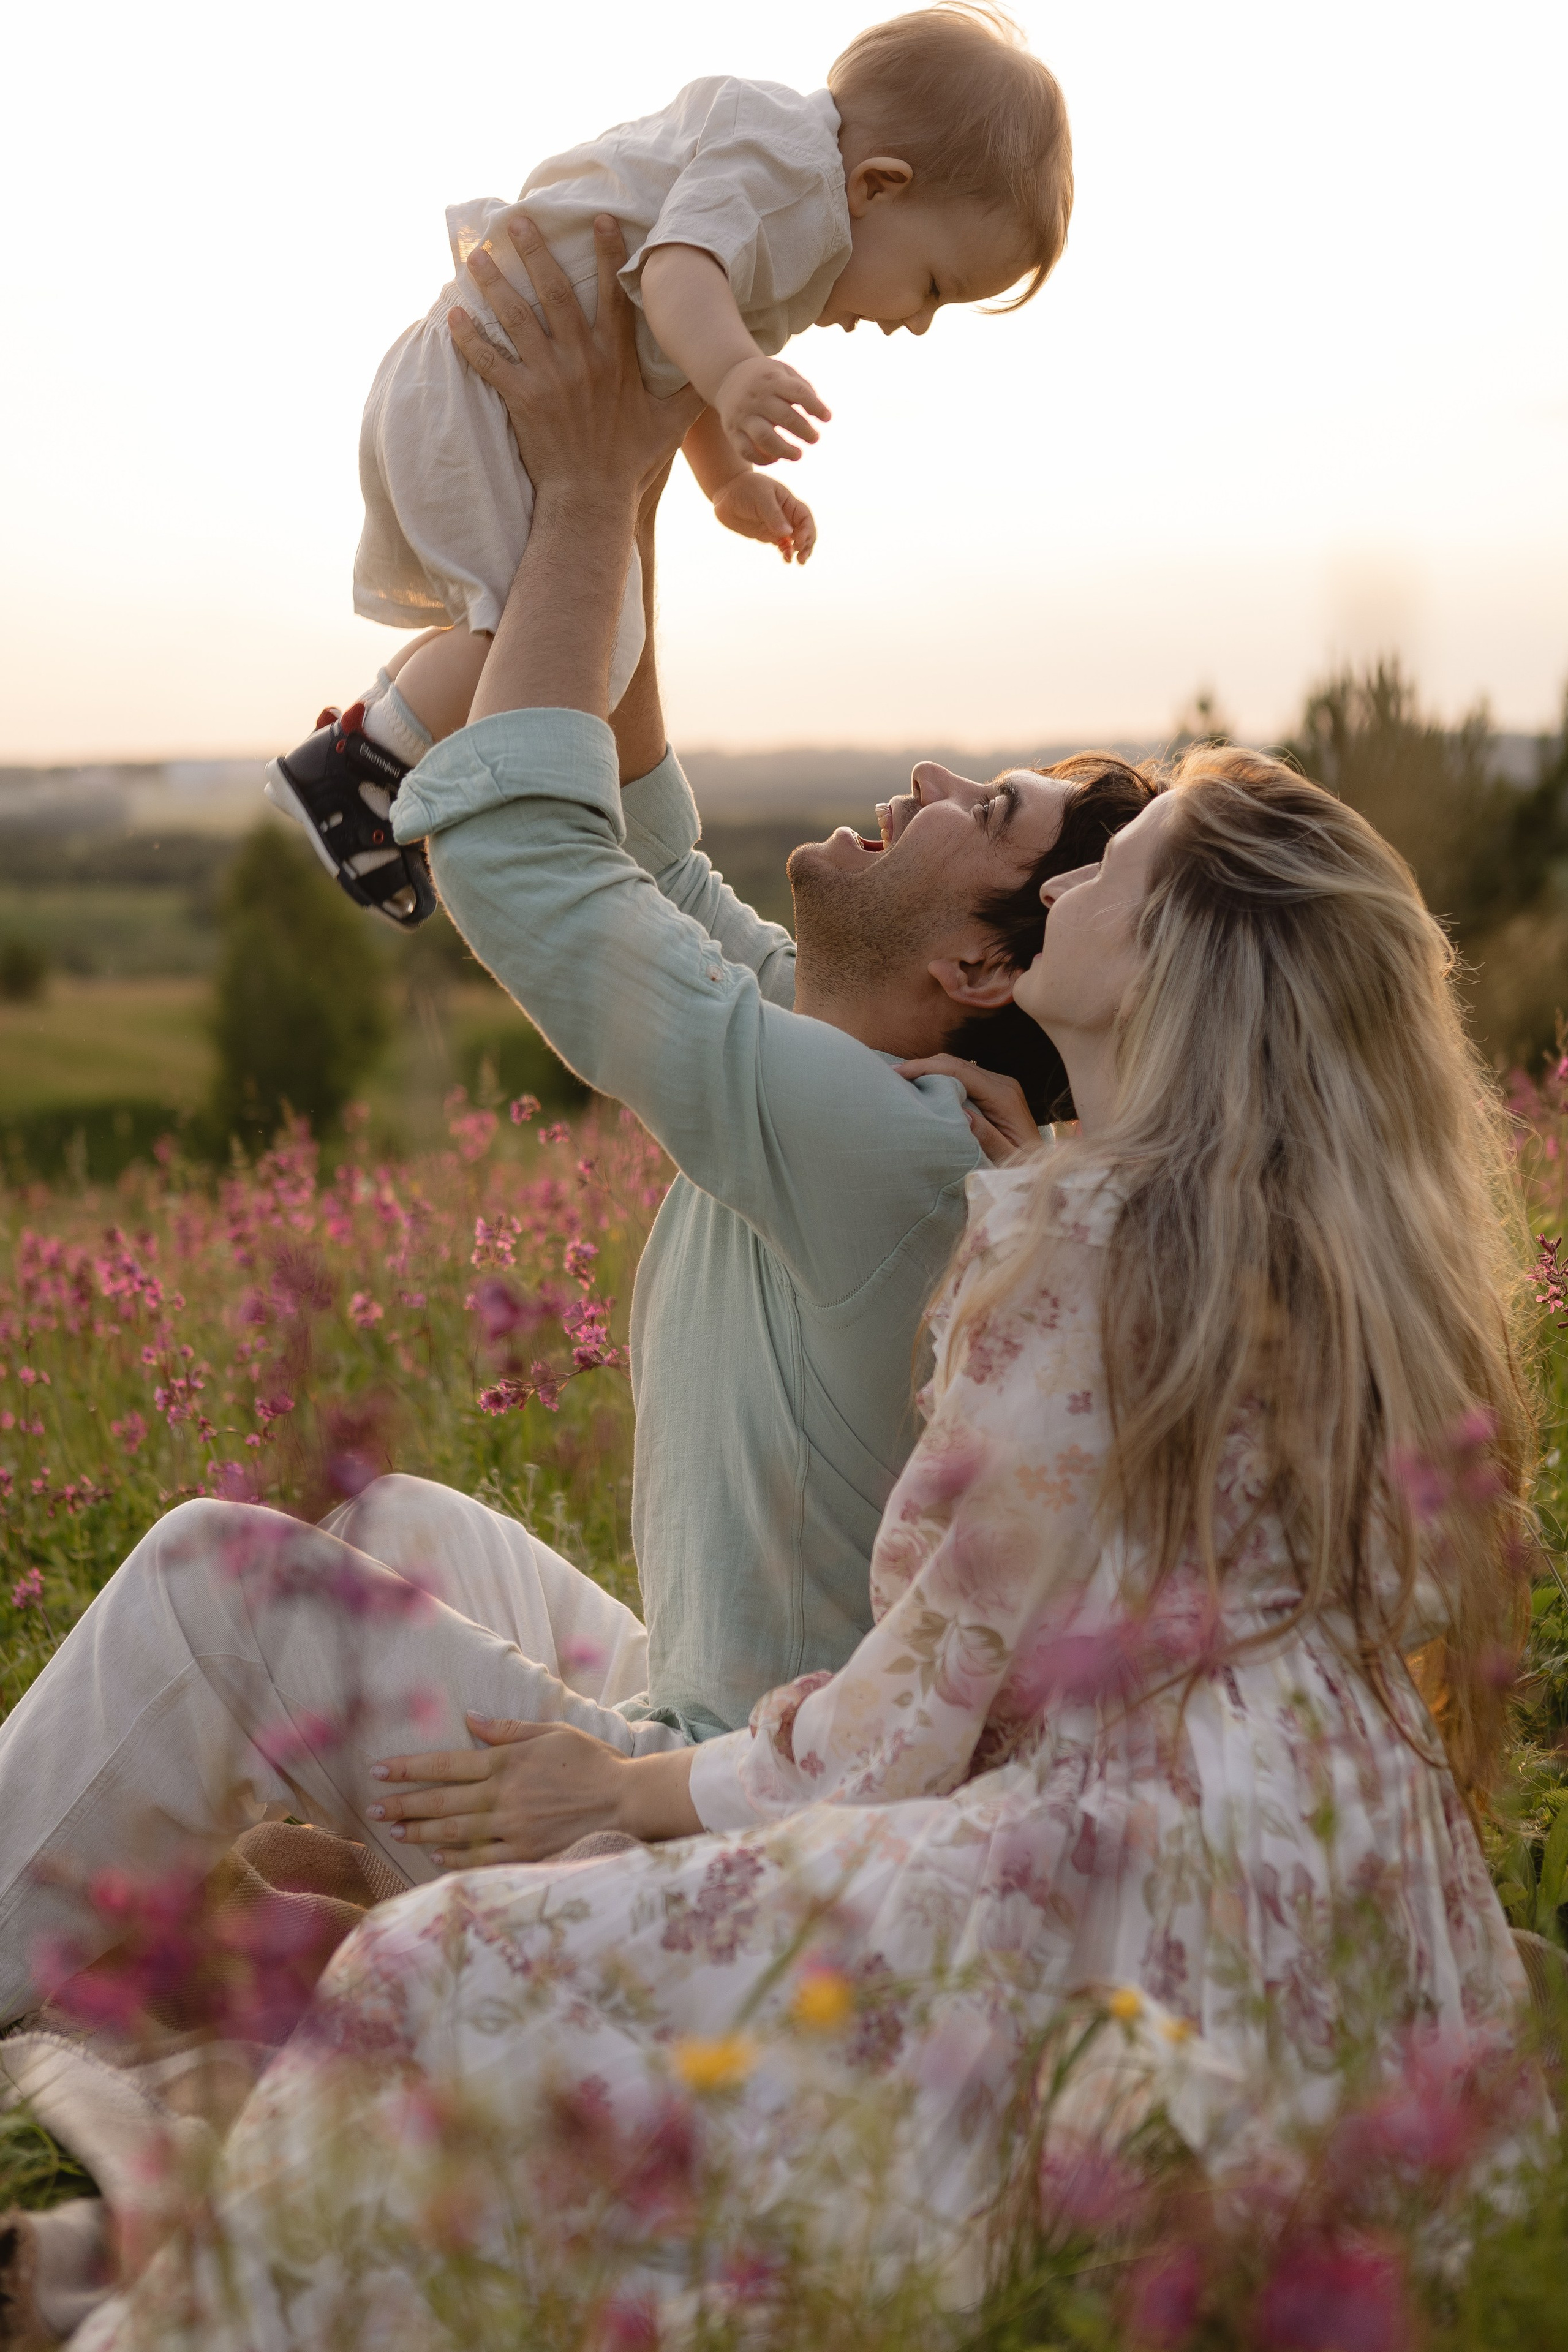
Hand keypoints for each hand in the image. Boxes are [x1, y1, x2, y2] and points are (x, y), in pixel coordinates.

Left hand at [369, 1712, 698, 1864]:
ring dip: (418, 1832)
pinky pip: (480, 1858)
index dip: (409, 1768)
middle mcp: (502, 1796)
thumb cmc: (591, 1762)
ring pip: (453, 1832)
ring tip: (393, 1830)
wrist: (625, 1800)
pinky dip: (453, 1857)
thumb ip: (508, 1730)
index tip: (379, 1770)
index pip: (445, 1764)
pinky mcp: (525, 1852)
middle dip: (402, 1804)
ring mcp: (511, 1828)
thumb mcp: (552, 1732)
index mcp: (505, 1762)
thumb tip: (471, 1718)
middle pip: (440, 1802)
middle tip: (371, 1808)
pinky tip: (434, 1855)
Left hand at [449, 214, 702, 508]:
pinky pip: (490, 361)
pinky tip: (453, 315)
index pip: (612, 294)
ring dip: (495, 284)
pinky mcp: (522, 399)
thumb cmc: (630, 462)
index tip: (599, 219)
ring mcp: (549, 377)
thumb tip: (719, 378)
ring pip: (516, 318)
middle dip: (535, 251)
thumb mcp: (669, 426)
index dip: (608, 254)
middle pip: (556, 292)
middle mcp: (582, 359)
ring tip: (476, 257)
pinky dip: (470, 338)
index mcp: (616, 359)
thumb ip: (691, 395)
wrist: (592, 498)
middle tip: (515, 219)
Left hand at [712, 471, 816, 562]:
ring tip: (799, 561)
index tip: (798, 540)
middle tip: (802, 557)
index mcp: (788, 503)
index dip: (807, 529)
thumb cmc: (745, 489)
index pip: (804, 517)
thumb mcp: (761, 498)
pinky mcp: (768, 535)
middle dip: (807, 543)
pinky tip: (787, 558)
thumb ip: (773, 515)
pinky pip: (783, 546)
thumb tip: (787, 533)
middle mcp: (786, 515)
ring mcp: (777, 526)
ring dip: (800, 551)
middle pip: (804, 531)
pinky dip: (787, 552)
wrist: (726, 494)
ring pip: (796, 541)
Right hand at [715, 355, 829, 465]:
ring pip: (764, 437)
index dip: (815, 407)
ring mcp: (743, 416)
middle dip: (804, 431)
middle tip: (814, 438)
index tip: (827, 418)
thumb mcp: (783, 373)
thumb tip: (822, 415)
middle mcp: (757, 398)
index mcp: (772, 380)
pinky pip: (746, 451)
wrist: (727, 377)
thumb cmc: (766, 379)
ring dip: (784, 450)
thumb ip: (802, 390)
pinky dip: (763, 459)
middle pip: (784, 417)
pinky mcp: (732, 431)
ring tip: (798, 455)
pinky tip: (777, 458)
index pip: (798, 393)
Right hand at [895, 1054, 1044, 1164]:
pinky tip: (922, 1087)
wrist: (1043, 1168)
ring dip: (929, 1070)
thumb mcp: (1006, 1159)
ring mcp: (1001, 1086)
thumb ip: (986, 1137)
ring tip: (900, 1079)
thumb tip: (962, 1114)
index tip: (897, 1073)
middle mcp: (1003, 1084)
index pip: (958, 1070)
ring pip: (958, 1066)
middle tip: (890, 1074)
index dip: (925, 1068)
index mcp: (1004, 1096)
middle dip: (922, 1065)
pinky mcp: (996, 1091)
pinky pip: (964, 1077)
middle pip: (956, 1062)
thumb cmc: (1023, 1169)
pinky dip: (941, 1078)